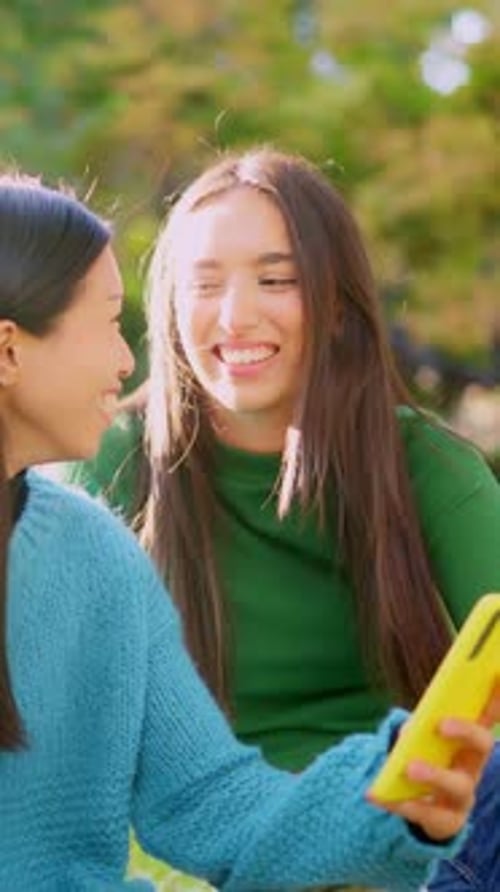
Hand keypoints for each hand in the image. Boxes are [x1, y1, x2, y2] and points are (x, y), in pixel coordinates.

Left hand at [370, 683, 499, 841]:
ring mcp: (463, 795)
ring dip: (435, 775)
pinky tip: (383, 797)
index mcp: (470, 740)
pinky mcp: (447, 821)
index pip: (489, 713)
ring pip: (459, 786)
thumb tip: (412, 728)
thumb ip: (420, 726)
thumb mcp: (422, 738)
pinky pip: (430, 815)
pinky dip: (406, 805)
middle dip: (466, 731)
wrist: (425, 809)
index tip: (498, 670)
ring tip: (410, 768)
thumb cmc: (426, 760)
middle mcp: (473, 765)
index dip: (498, 694)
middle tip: (441, 724)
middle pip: (482, 745)